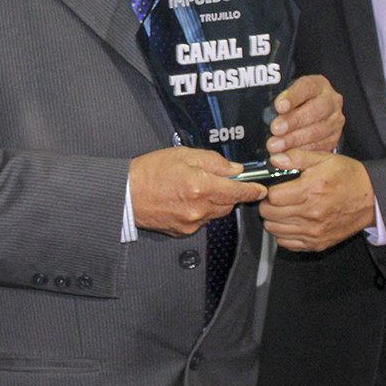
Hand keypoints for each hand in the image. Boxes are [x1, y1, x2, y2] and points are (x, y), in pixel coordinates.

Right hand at [130, 146, 266, 236]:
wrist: (125, 193)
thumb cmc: (149, 172)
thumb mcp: (183, 155)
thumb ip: (212, 161)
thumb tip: (233, 168)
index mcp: (200, 186)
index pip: (237, 191)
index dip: (252, 190)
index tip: (261, 190)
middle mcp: (198, 208)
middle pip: (229, 203)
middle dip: (227, 192)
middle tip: (213, 180)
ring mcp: (191, 222)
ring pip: (216, 213)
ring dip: (213, 202)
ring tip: (193, 189)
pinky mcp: (183, 231)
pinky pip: (201, 221)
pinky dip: (199, 211)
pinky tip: (184, 200)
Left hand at [260, 149, 374, 250]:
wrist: (372, 198)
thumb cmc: (349, 178)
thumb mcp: (324, 159)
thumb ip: (296, 157)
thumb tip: (274, 160)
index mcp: (310, 191)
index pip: (272, 197)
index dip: (268, 190)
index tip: (272, 188)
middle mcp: (311, 214)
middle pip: (270, 214)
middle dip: (268, 204)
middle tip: (276, 198)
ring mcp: (313, 232)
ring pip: (274, 230)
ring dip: (273, 219)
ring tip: (282, 210)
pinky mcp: (317, 243)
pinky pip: (287, 244)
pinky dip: (283, 234)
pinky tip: (290, 223)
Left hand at [268, 74, 342, 156]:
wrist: (312, 111)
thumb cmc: (296, 103)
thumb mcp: (288, 95)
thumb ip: (281, 101)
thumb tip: (267, 112)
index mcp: (318, 85)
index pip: (307, 87)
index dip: (292, 97)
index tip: (279, 106)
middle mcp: (331, 101)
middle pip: (315, 110)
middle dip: (293, 122)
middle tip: (276, 129)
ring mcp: (335, 120)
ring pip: (317, 131)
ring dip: (294, 140)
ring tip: (277, 145)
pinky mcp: (334, 138)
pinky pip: (320, 147)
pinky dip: (302, 151)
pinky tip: (288, 154)